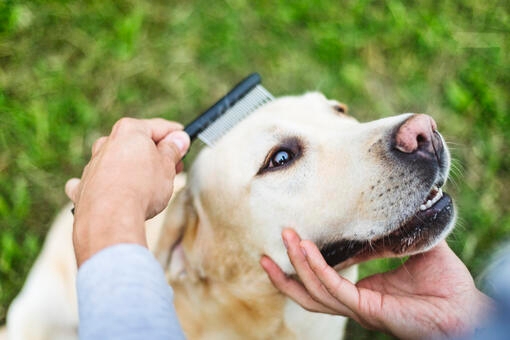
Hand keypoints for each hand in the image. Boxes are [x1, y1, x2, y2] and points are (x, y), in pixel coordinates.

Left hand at [65, 118, 189, 265]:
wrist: (110, 218)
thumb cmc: (142, 188)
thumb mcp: (167, 166)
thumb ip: (173, 150)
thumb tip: (178, 139)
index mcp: (129, 131)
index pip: (159, 127)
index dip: (176, 136)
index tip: (184, 143)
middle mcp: (107, 143)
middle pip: (137, 143)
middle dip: (155, 154)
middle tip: (173, 168)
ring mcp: (93, 164)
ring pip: (118, 160)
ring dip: (134, 168)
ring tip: (149, 186)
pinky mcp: (83, 186)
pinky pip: (98, 180)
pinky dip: (107, 184)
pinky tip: (114, 193)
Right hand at [260, 228, 493, 338]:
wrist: (466, 309)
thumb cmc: (446, 283)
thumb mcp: (415, 248)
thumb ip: (397, 232)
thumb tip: (389, 206)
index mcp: (362, 290)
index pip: (325, 279)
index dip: (305, 262)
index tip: (292, 238)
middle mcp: (354, 301)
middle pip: (308, 289)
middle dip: (287, 267)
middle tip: (275, 239)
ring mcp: (357, 307)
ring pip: (313, 290)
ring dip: (295, 265)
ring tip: (284, 240)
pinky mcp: (365, 309)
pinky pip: (332, 288)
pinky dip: (316, 269)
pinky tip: (305, 249)